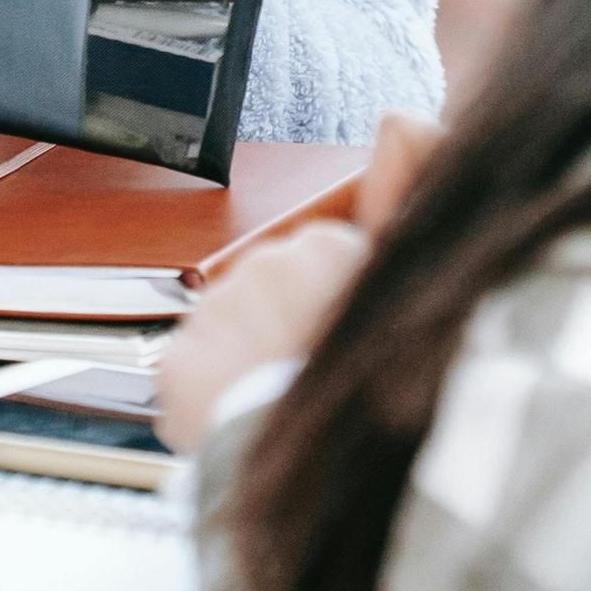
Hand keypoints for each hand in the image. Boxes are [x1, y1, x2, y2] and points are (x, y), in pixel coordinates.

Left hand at [155, 112, 439, 452]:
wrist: (318, 478)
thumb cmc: (380, 392)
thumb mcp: (409, 280)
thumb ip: (411, 189)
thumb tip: (401, 113)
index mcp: (327, 248)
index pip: (327, 256)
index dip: (337, 299)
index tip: (339, 336)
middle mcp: (266, 269)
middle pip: (279, 288)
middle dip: (293, 321)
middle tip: (317, 374)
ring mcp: (219, 315)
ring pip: (235, 324)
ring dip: (252, 354)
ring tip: (284, 398)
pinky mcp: (179, 361)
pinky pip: (195, 368)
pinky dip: (213, 390)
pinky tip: (246, 413)